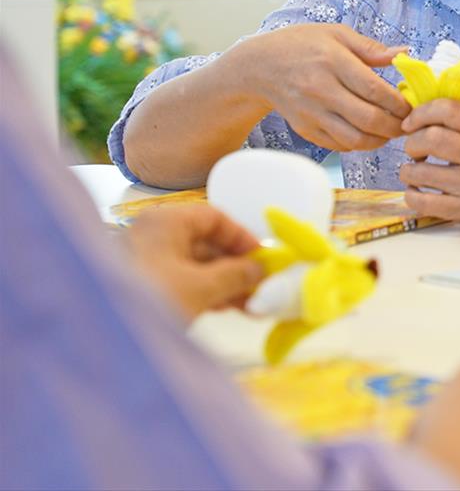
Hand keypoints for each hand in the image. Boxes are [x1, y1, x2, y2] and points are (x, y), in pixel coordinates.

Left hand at [126, 204, 265, 323]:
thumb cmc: (149, 300)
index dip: (242, 237)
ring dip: (222, 282)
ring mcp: (141, 259)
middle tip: (259, 284)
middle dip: (235, 265)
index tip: (261, 257)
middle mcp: (150, 234)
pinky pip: (179, 279)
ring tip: (247, 302)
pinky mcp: (138, 283)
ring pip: (192, 263)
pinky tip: (222, 308)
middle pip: (203, 241)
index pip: (213, 217)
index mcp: (164, 222)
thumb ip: (236, 275)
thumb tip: (257, 270)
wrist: (99, 340)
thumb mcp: (202, 288)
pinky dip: (202, 291)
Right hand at [232, 23, 410, 152]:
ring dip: (380, 140)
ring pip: (355, 139)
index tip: (412, 106)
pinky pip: (338, 145)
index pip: (374, 90)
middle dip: (396, 126)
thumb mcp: (336, 34)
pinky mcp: (304, 129)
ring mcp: (311, 113)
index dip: (399, 103)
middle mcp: (321, 90)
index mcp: (332, 61)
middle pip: (368, 119)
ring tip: (391, 131)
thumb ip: (371, 48)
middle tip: (408, 124)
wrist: (259, 66)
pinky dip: (359, 145)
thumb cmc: (301, 45)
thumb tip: (405, 53)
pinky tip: (369, 134)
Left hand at [399, 99, 459, 223]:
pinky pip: (422, 202)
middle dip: (412, 142)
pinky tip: (416, 189)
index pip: (449, 111)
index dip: (422, 112)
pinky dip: (410, 194)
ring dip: (407, 169)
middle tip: (414, 148)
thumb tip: (419, 111)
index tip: (411, 122)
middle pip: (432, 139)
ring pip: (420, 172)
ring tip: (414, 169)